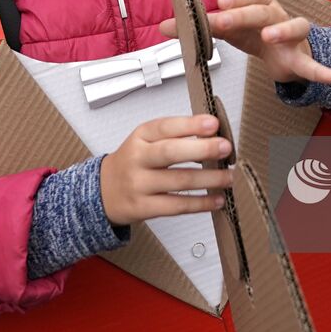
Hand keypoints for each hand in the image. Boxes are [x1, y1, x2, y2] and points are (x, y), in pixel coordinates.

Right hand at [99, 115, 231, 226]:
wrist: (102, 192)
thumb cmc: (132, 162)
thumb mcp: (145, 141)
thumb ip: (174, 136)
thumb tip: (212, 135)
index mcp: (140, 136)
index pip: (165, 126)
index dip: (190, 125)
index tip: (213, 124)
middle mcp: (137, 158)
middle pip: (171, 152)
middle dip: (202, 149)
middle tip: (225, 148)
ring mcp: (139, 184)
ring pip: (179, 181)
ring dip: (209, 179)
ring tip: (228, 177)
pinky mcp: (143, 208)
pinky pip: (177, 206)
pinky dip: (200, 203)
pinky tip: (216, 199)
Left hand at [159, 0, 330, 85]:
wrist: (284, 53)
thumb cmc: (255, 35)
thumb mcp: (227, 30)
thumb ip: (199, 27)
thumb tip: (166, 26)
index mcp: (257, 5)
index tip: (217, 3)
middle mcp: (276, 14)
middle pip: (262, 9)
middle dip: (243, 13)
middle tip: (225, 19)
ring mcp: (291, 35)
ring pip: (293, 25)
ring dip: (283, 29)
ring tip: (271, 37)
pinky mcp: (301, 57)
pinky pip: (312, 63)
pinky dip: (321, 70)